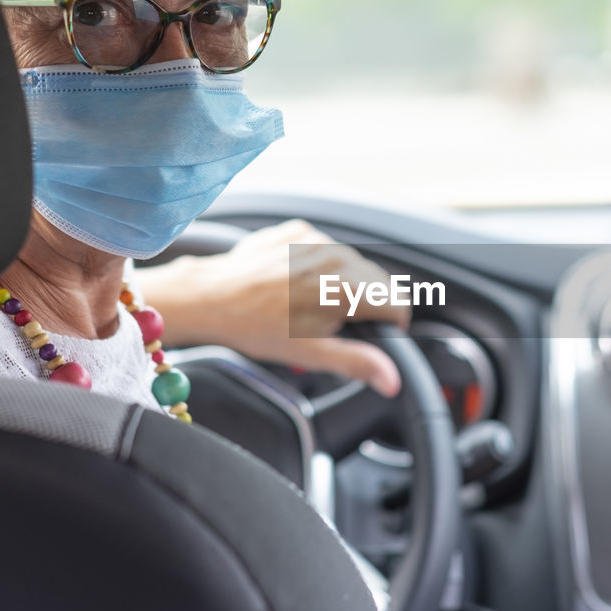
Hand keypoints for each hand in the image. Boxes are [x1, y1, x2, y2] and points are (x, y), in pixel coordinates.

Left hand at [134, 220, 408, 396]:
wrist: (212, 297)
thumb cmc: (257, 327)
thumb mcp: (309, 354)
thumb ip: (358, 362)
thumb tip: (392, 379)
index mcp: (346, 286)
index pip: (397, 303)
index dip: (389, 325)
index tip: (369, 335)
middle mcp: (337, 255)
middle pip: (379, 283)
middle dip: (366, 305)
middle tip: (332, 324)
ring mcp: (318, 239)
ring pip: (355, 265)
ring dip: (344, 285)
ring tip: (310, 304)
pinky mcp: (301, 231)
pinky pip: (328, 250)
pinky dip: (321, 267)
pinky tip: (297, 284)